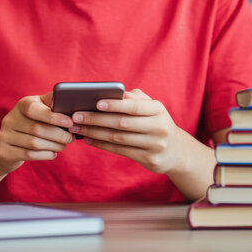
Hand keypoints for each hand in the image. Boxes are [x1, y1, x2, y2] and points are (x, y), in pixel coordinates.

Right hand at [0, 92, 74, 172]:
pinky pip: (29, 155)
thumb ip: (52, 104)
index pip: (33, 109)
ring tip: (63, 145)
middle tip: (70, 138)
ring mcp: (4, 136)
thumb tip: (68, 103)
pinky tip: (53, 153)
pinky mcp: (4, 152)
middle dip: (58, 135)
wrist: (8, 146)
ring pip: (34, 143)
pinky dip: (45, 154)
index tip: (69, 122)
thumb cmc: (32, 124)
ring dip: (53, 145)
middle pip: (36, 128)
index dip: (52, 116)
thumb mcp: (40, 109)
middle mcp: (10, 119)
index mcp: (21, 105)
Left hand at [69, 89, 187, 173]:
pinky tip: (88, 139)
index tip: (96, 103)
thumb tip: (117, 93)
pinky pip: (120, 150)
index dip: (115, 105)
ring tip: (77, 128)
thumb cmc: (156, 122)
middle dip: (96, 119)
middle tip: (76, 116)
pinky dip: (101, 144)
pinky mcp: (149, 159)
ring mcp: (155, 145)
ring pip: (118, 138)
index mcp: (158, 110)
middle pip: (121, 123)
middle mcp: (159, 127)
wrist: (176, 151)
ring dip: (94, 132)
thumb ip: (136, 98)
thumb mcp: (153, 108)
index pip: (134, 106)